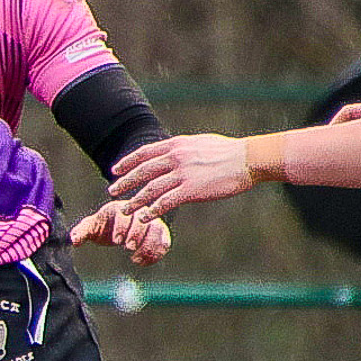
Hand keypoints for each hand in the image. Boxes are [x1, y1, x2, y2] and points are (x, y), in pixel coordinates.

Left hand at [69, 200, 172, 264]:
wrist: (114, 228)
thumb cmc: (101, 226)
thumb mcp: (90, 228)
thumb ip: (81, 232)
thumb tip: (74, 240)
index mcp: (120, 208)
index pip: (124, 215)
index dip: (122, 227)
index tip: (117, 241)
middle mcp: (139, 213)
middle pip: (143, 221)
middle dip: (136, 234)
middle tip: (128, 247)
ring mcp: (152, 222)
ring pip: (157, 231)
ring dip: (148, 246)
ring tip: (135, 259)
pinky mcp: (160, 233)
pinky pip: (164, 242)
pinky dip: (156, 253)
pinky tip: (143, 263)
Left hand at [107, 134, 249, 215]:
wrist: (248, 159)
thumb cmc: (228, 152)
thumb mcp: (199, 143)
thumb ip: (182, 149)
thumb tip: (171, 152)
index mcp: (176, 145)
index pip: (144, 153)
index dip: (127, 163)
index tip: (115, 170)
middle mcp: (176, 158)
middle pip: (142, 172)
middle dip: (124, 183)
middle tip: (111, 191)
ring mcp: (182, 174)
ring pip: (150, 189)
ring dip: (135, 201)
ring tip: (125, 210)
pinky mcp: (191, 190)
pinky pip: (165, 202)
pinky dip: (152, 211)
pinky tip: (144, 217)